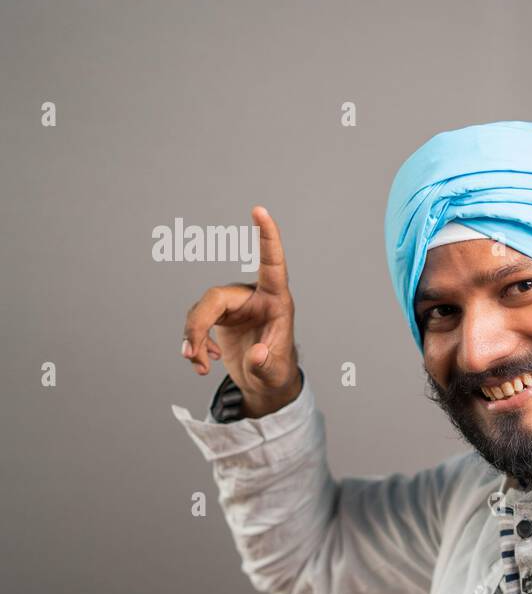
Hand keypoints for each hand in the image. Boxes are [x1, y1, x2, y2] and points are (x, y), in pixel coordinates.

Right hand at [180, 206, 301, 417]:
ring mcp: (234, 304)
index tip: (259, 210)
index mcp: (276, 299)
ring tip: (200, 366)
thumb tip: (257, 354)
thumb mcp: (275, 374)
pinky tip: (202, 362)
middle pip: (214, 298)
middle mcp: (253, 296)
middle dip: (197, 326)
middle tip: (194, 355)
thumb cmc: (277, 372)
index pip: (271, 263)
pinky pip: (196, 321)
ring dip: (193, 339)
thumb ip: (266, 364)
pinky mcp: (219, 315)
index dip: (266, 237)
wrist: (266, 383)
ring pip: (200, 310)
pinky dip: (193, 343)